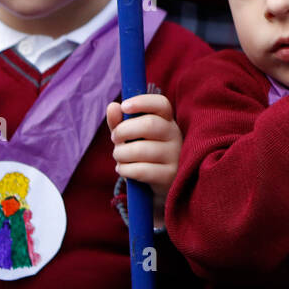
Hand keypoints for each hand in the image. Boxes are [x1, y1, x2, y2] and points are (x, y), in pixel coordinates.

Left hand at [106, 93, 181, 226]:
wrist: (158, 186)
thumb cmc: (143, 155)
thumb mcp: (131, 137)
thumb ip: (120, 122)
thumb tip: (112, 106)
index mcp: (167, 121)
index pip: (161, 104)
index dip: (143, 102)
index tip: (124, 106)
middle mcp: (175, 135)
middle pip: (150, 124)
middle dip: (123, 131)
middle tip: (115, 139)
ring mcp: (175, 156)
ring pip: (141, 149)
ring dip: (120, 154)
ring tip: (119, 158)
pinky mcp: (170, 176)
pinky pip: (141, 170)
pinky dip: (125, 170)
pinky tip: (124, 170)